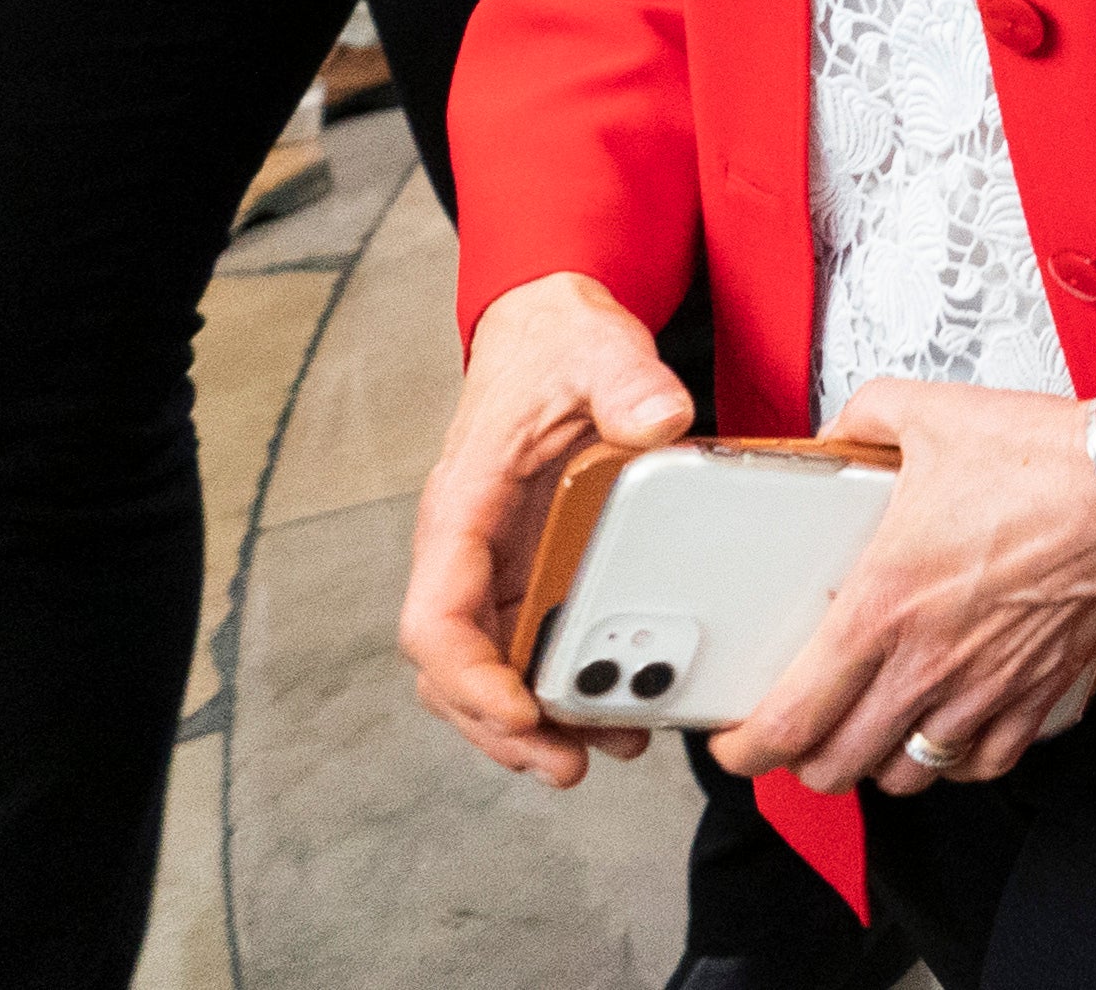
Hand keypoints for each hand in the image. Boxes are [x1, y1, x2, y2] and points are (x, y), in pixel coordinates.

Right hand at [400, 272, 696, 787]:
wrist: (554, 331)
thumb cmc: (558, 343)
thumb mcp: (599, 348)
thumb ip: (628, 381)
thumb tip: (660, 421)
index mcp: (462, 508)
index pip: (435, 617)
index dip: (469, 678)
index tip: (519, 713)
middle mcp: (468, 549)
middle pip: (455, 667)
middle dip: (503, 727)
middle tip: (567, 766)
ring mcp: (498, 565)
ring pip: (491, 668)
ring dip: (533, 721)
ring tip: (601, 752)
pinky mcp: (533, 568)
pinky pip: (532, 645)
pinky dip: (562, 685)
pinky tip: (614, 708)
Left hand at [712, 380, 1095, 798]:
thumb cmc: (1046, 456)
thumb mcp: (930, 414)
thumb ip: (862, 419)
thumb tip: (835, 432)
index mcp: (883, 604)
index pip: (790, 718)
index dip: (746, 748)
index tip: (737, 741)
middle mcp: (928, 661)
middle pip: (837, 765)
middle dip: (805, 760)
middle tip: (802, 732)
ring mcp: (986, 686)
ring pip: (907, 774)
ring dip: (879, 761)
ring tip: (873, 729)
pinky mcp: (1039, 692)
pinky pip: (985, 763)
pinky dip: (960, 758)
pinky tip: (952, 727)